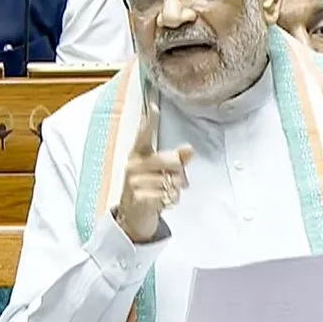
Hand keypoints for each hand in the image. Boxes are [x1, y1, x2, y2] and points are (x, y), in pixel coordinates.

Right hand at [115, 101, 193, 242]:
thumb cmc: (147, 190)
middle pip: (172, 161)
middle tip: (176, 184)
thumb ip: (177, 160)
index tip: (154, 105)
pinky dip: (170, 202)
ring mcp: (134, 181)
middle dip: (181, 175)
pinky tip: (161, 203)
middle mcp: (134, 165)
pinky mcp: (138, 197)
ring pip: (173, 181)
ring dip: (175, 192)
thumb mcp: (160, 172)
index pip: (144, 134)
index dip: (150, 120)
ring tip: (165, 195)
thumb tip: (189, 149)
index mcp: (139, 154)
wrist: (133, 216)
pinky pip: (167, 196)